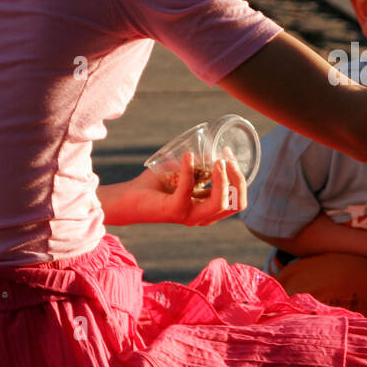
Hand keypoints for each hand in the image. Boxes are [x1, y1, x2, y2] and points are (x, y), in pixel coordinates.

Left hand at [109, 152, 246, 226]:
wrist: (127, 199)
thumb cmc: (155, 186)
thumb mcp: (183, 174)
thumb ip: (199, 166)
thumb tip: (214, 149)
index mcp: (208, 210)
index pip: (238, 201)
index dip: (240, 179)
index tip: (231, 156)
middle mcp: (202, 217)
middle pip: (236, 204)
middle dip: (237, 179)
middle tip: (228, 157)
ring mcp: (190, 216)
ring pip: (220, 202)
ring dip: (223, 178)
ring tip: (218, 159)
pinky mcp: (174, 210)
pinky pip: (188, 189)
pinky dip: (189, 170)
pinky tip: (187, 156)